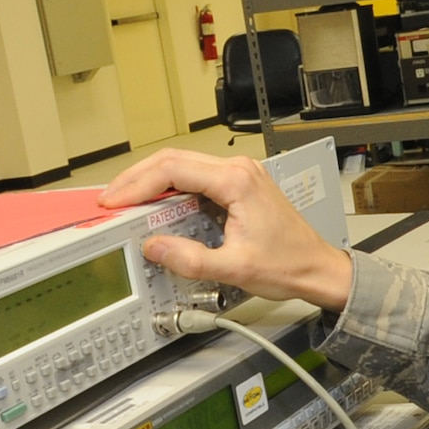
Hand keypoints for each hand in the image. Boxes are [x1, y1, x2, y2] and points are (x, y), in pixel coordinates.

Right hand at [99, 150, 353, 311]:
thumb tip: (154, 247)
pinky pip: (196, 177)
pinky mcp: (240, 184)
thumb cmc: (289, 264)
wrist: (318, 268)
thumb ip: (190, 259)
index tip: (114, 203)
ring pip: (182, 165)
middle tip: (110, 202)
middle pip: (172, 160)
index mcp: (237, 181)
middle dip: (136, 179)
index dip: (136, 185)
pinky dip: (170, 188)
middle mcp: (239, 170)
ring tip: (126, 203)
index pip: (172, 169)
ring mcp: (240, 174)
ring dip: (151, 182)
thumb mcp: (235, 268)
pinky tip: (155, 204)